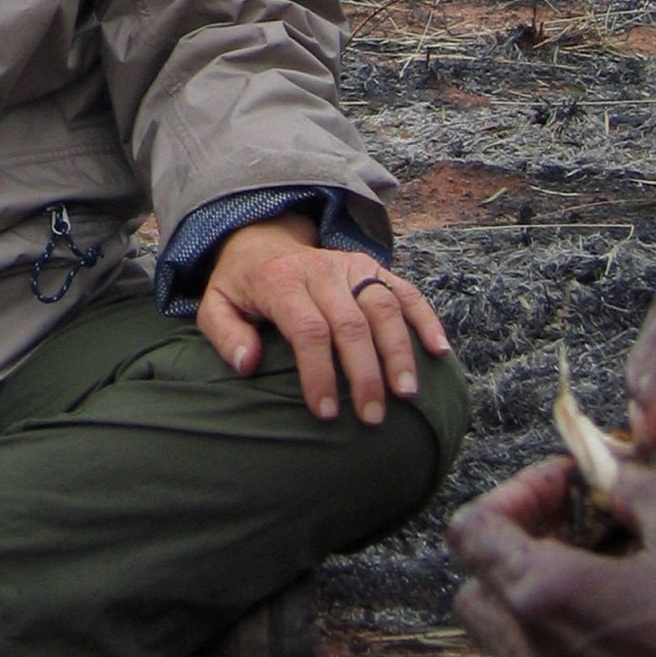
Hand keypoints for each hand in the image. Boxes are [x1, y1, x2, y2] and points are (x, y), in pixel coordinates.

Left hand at [196, 216, 450, 423]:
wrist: (263, 239)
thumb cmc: (242, 286)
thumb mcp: (215, 305)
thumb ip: (225, 335)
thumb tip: (248, 364)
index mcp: (281, 282)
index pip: (307, 329)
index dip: (319, 372)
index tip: (326, 413)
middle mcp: (321, 270)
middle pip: (351, 323)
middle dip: (364, 374)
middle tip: (372, 417)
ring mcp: (351, 266)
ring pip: (383, 306)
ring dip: (399, 351)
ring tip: (407, 394)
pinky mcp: (372, 267)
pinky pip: (406, 290)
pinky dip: (425, 318)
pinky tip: (439, 351)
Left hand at [450, 457, 655, 656]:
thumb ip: (632, 487)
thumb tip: (608, 471)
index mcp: (546, 600)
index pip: (471, 532)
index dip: (517, 492)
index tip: (573, 482)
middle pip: (478, 586)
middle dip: (516, 542)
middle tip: (586, 520)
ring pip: (511, 634)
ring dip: (541, 590)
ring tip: (620, 561)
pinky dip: (569, 633)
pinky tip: (637, 611)